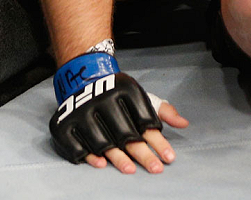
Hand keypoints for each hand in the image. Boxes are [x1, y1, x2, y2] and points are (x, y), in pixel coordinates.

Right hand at [50, 69, 187, 172]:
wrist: (84, 81)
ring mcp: (83, 113)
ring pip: (104, 141)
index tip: (170, 157)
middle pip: (127, 133)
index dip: (159, 141)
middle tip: (156, 168)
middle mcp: (104, 99)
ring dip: (118, 158)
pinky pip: (79, 145)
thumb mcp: (142, 96)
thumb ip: (162, 111)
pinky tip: (102, 164)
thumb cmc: (119, 95)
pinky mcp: (66, 125)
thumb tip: (184, 123)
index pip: (146, 119)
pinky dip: (90, 156)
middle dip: (143, 153)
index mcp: (126, 90)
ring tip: (132, 169)